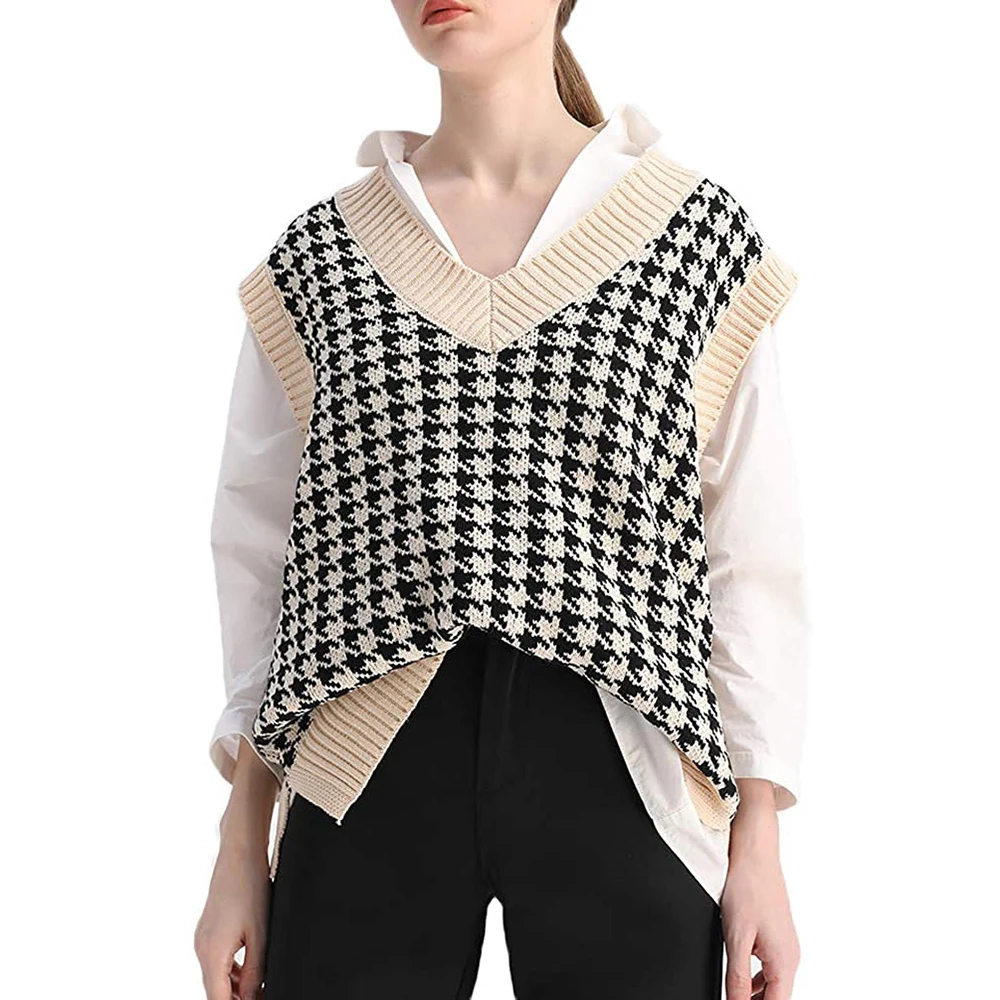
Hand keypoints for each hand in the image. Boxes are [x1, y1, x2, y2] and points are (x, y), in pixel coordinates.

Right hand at [194, 839, 271, 998]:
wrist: (239, 855)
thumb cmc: (250, 888)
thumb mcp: (260, 936)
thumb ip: (256, 973)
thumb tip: (253, 998)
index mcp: (212, 955)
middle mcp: (201, 950)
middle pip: (215, 991)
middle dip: (236, 999)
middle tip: (262, 996)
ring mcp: (203, 940)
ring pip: (217, 977)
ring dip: (235, 988)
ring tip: (260, 989)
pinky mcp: (209, 932)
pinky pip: (218, 961)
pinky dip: (232, 972)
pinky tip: (250, 973)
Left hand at [720, 779, 799, 998]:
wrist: (754, 851)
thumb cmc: (748, 886)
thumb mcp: (735, 937)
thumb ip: (736, 978)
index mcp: (785, 962)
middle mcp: (790, 956)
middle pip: (776, 997)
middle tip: (731, 998)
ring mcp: (784, 944)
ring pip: (772, 983)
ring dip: (754, 994)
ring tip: (733, 992)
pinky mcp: (775, 934)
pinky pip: (767, 965)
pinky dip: (754, 976)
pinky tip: (738, 975)